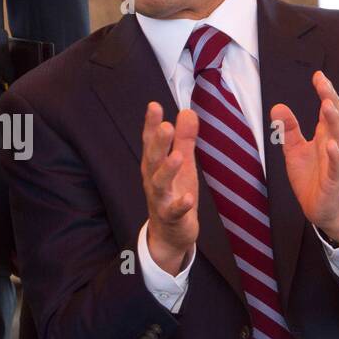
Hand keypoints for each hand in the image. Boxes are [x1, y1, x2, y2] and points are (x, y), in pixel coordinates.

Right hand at [141, 101, 199, 274]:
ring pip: (159, 183)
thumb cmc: (174, 193)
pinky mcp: (171, 217)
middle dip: (158, 143)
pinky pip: (174, 211)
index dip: (151, 124)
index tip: (154, 106)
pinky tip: (188, 198)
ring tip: (177, 157)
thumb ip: (184, 138)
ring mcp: (160, 198)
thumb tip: (187, 111)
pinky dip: (180, 204)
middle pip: (153, 159)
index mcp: (154, 164)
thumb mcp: (182, 162)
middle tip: (166, 126)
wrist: (170, 233)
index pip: (151, 141)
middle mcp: (152, 179)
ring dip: (167, 170)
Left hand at [270, 71, 338, 242]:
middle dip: (331, 100)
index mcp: (324, 136)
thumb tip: (277, 106)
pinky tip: (328, 144)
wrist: (320, 208)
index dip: (325, 92)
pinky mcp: (334, 179)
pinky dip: (334, 154)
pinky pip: (336, 165)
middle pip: (337, 118)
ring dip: (334, 121)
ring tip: (326, 105)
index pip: (328, 110)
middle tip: (324, 83)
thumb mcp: (294, 150)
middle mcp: (333, 145)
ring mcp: (335, 161)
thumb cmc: (311, 177)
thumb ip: (288, 129)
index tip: (318, 75)